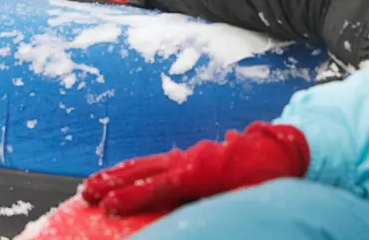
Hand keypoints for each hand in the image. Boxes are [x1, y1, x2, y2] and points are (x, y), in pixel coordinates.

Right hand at [82, 122, 308, 214]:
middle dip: (114, 182)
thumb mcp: (250, 196)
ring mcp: (188, 155)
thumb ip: (225, 208)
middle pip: (144, 171)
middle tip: (87, 192)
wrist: (281, 148)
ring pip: (145, 163)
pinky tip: (121, 174)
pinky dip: (134, 167)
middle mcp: (189, 160)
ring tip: (92, 183)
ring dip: (117, 173)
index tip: (110, 205)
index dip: (135, 196)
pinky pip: (155, 161)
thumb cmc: (268, 176)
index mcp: (202, 171)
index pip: (161, 186)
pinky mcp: (189, 156)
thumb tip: (205, 220)